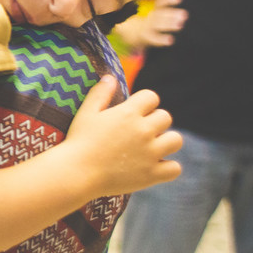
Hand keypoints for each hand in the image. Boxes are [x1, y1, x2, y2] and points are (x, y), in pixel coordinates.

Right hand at [63, 76, 182, 195]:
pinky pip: (175, 168)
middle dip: (154, 121)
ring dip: (166, 141)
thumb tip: (110, 77)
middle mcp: (143, 131)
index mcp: (128, 113)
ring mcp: (150, 154)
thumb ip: (100, 93)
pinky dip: (168, 167)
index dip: (144, 102)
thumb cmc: (79, 141)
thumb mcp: (86, 113)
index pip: (151, 97)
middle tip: (140, 131)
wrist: (77, 173)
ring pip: (176, 140)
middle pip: (165, 117)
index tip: (135, 111)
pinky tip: (155, 166)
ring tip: (152, 146)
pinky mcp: (152, 174)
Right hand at [114, 0, 186, 49]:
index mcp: (156, 9)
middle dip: (172, 13)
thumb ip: (172, 13)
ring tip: (180, 25)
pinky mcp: (147, 37)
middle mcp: (151, 16)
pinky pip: (153, 38)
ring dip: (168, 24)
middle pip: (160, 13)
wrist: (137, 34)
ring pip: (156, 24)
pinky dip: (161, 39)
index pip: (161, 2)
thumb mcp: (161, 14)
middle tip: (185, 15)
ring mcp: (148, 27)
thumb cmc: (156, 23)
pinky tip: (171, 40)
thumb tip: (190, 11)